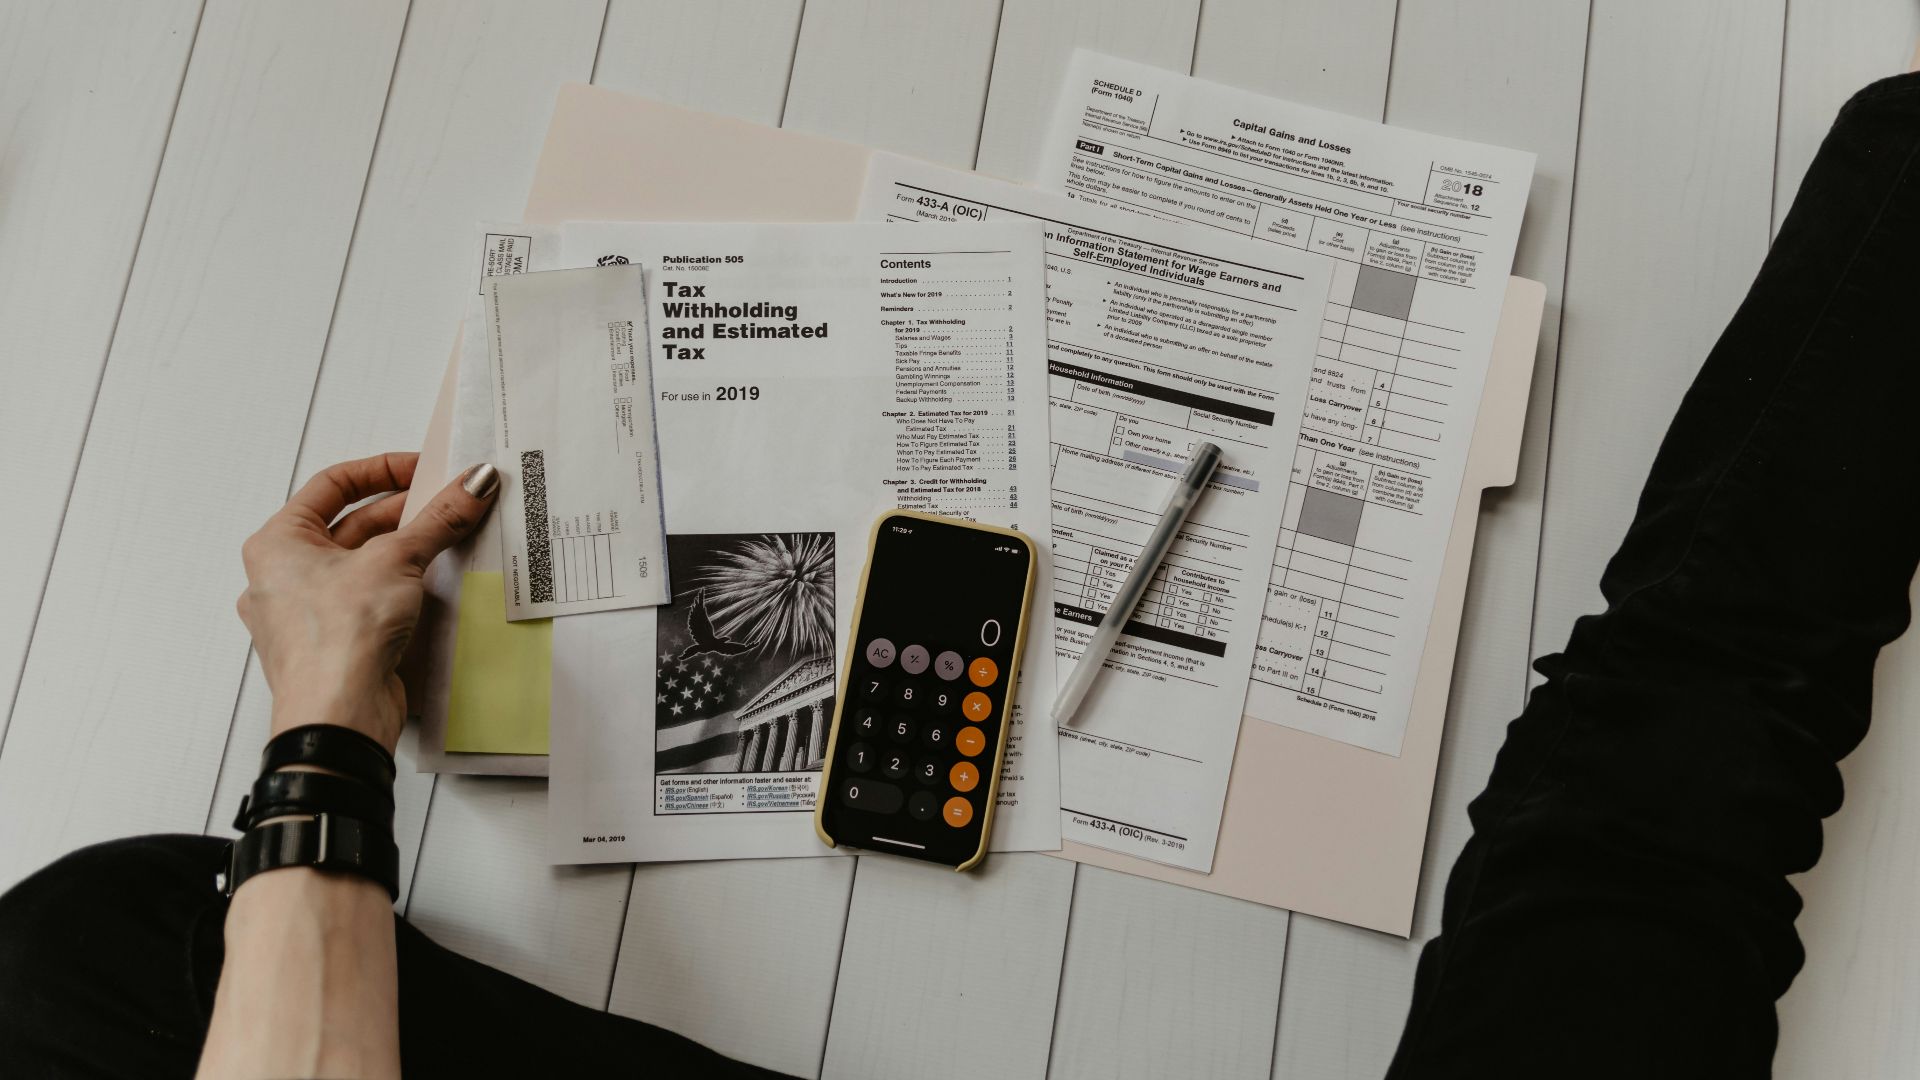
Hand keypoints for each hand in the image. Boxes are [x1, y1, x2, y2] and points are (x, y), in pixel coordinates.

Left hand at [237, 453, 498, 752]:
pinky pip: (369, 600)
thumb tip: (471, 485)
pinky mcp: (335, 644)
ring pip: (362, 565)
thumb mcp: (396, 560)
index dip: (382, 470)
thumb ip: (438, 519)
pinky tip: (431, 583)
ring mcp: (307, 613)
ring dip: (405, 550)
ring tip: (448, 538)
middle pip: (351, 525)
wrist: (337, 717)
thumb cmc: (335, 642)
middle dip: (404, 513)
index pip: (332, 485)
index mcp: (276, 543)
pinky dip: (400, 586)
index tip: (424, 469)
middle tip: (449, 503)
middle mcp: (283, 576)